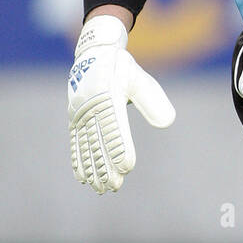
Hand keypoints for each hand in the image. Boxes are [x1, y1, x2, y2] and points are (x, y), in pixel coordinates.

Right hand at [68, 14, 174, 193]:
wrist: (93, 53)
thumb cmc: (122, 68)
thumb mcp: (140, 78)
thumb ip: (152, 99)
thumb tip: (168, 122)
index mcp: (106, 94)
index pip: (114, 126)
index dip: (120, 148)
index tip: (126, 167)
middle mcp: (89, 105)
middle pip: (98, 140)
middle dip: (106, 165)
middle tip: (115, 186)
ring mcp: (79, 113)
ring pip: (86, 145)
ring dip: (93, 168)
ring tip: (101, 188)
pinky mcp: (75, 118)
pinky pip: (76, 142)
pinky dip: (79, 160)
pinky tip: (83, 178)